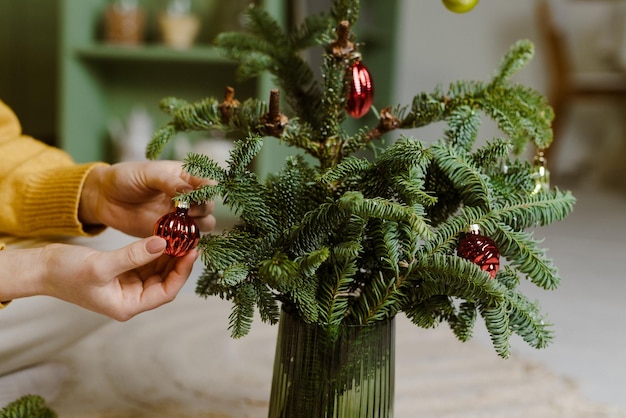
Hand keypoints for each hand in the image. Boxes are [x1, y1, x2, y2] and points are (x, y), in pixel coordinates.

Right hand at [0, 236, 196, 320]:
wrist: (42, 268)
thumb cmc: (66, 273)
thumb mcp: (102, 264)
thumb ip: (134, 255)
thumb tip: (163, 243)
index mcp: (128, 306)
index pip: (165, 292)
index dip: (181, 272)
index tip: (191, 252)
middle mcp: (131, 298)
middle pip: (165, 280)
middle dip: (178, 261)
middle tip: (191, 239)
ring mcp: (127, 286)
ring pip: (157, 270)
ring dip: (169, 254)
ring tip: (181, 235)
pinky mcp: (123, 273)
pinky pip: (146, 262)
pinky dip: (156, 250)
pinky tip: (165, 236)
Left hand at [79, 161, 215, 236]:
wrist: (104, 198)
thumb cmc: (124, 178)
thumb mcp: (147, 173)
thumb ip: (169, 182)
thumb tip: (189, 192)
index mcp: (185, 177)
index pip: (208, 185)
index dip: (207, 192)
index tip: (194, 196)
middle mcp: (187, 197)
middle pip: (209, 207)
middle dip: (200, 210)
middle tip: (182, 211)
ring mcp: (180, 215)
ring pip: (204, 224)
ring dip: (196, 226)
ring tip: (178, 225)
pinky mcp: (170, 232)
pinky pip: (187, 239)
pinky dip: (185, 240)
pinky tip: (174, 237)